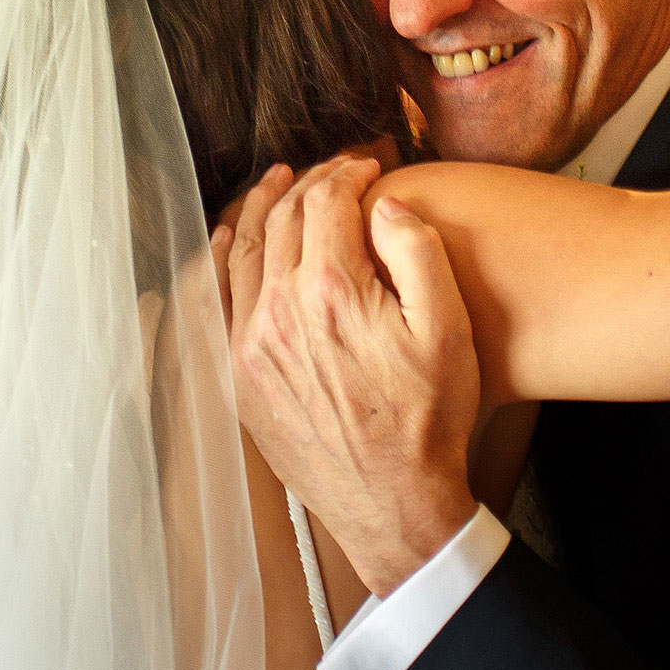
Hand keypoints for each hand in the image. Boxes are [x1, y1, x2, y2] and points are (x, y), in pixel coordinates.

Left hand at [216, 156, 482, 596]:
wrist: (394, 502)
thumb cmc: (429, 421)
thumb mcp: (449, 331)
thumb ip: (418, 253)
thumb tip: (386, 203)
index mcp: (333, 293)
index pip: (328, 202)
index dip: (349, 172)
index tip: (369, 166)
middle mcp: (280, 311)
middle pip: (282, 219)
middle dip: (309, 184)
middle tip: (333, 172)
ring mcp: (251, 345)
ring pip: (242, 251)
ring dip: (261, 209)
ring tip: (280, 185)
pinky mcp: (240, 375)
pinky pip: (220, 298)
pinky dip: (225, 257)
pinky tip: (234, 241)